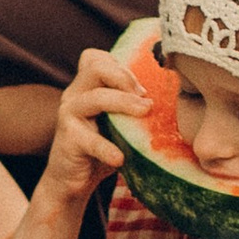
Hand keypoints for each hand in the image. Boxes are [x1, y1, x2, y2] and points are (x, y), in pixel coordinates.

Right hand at [35, 46, 145, 208]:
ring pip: (95, 97)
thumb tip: (169, 103)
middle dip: (125, 77)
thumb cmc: (100, 149)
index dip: (120, 66)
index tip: (141, 88)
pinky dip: (107, 148)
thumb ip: (132, 109)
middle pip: (95, 66)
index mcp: (86, 87)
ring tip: (144, 113)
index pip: (95, 57)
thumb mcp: (117, 124)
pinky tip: (120, 158)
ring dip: (123, 103)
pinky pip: (90, 140)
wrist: (71, 181)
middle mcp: (74, 95)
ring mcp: (69, 115)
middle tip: (146, 98)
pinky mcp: (68, 140)